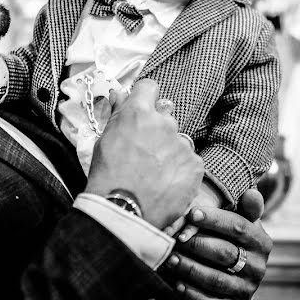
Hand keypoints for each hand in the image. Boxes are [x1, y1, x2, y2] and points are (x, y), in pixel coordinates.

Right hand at [85, 79, 203, 228]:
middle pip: (165, 114)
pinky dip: (180, 170)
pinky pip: (190, 160)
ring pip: (178, 139)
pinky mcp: (195, 164)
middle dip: (157, 127)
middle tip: (145, 150)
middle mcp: (164, 123)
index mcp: (138, 113)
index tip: (142, 108)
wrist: (124, 212)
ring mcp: (181, 144)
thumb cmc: (108, 177)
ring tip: (155, 172)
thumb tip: (118, 94)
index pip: (149, 87)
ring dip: (170, 150)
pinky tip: (166, 183)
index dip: (144, 97)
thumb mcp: (104, 141)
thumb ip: (117, 114)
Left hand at [164, 189, 271, 299]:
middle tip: (176, 238)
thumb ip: (245, 209)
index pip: (239, 227)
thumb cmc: (232, 242)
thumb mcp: (241, 224)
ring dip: (190, 268)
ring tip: (171, 259)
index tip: (191, 213)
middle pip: (225, 253)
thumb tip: (251, 193)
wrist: (236, 281)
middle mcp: (258, 268)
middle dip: (197, 244)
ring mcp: (246, 290)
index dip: (214, 219)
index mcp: (261, 242)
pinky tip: (177, 283)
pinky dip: (192, 293)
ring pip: (216, 279)